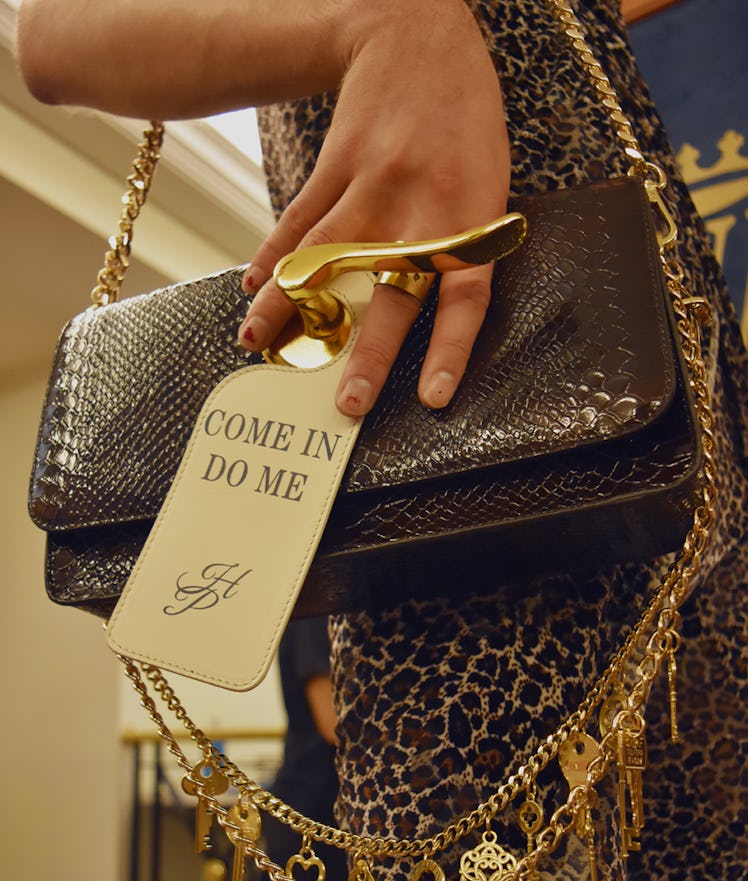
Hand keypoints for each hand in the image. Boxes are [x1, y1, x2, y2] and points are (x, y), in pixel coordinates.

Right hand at [239, 0, 509, 416]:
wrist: (418, 34)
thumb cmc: (463, 123)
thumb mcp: (487, 183)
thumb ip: (461, 247)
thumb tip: (430, 319)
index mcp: (471, 217)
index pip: (465, 297)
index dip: (448, 350)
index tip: (433, 398)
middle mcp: (422, 207)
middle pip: (391, 293)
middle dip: (369, 354)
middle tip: (347, 404)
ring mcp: (374, 185)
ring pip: (326, 259)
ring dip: (288, 307)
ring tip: (256, 345)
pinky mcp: (335, 165)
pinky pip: (299, 219)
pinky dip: (271, 256)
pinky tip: (250, 288)